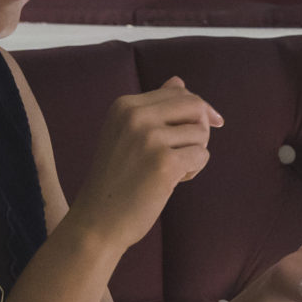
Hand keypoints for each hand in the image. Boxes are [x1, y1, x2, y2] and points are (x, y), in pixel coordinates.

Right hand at [66, 78, 223, 251]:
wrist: (97, 220)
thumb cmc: (115, 179)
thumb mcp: (126, 135)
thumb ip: (153, 108)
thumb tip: (179, 81)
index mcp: (124, 105)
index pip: (179, 93)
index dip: (197, 111)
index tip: (204, 127)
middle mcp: (135, 115)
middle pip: (195, 106)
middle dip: (202, 128)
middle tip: (188, 151)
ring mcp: (150, 138)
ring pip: (201, 133)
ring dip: (194, 154)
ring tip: (172, 171)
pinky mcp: (165, 162)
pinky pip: (201, 156)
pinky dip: (194, 170)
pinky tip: (173, 182)